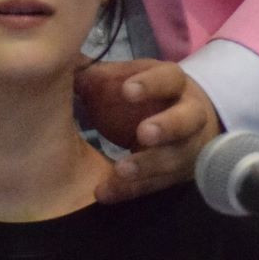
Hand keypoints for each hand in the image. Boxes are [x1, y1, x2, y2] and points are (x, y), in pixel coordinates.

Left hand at [74, 58, 220, 202]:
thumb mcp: (130, 78)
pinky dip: (130, 190)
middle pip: (186, 120)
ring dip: (147, 165)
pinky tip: (106, 192)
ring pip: (174, 158)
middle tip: (143, 133)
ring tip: (120, 170)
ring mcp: (188, 148)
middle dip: (167, 126)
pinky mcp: (178, 176)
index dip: (151, 84)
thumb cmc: (148, 94)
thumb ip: (102, 76)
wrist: (187, 122)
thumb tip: (69, 67)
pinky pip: (156, 185)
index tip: (127, 91)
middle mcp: (189, 114)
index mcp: (173, 83)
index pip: (169, 79)